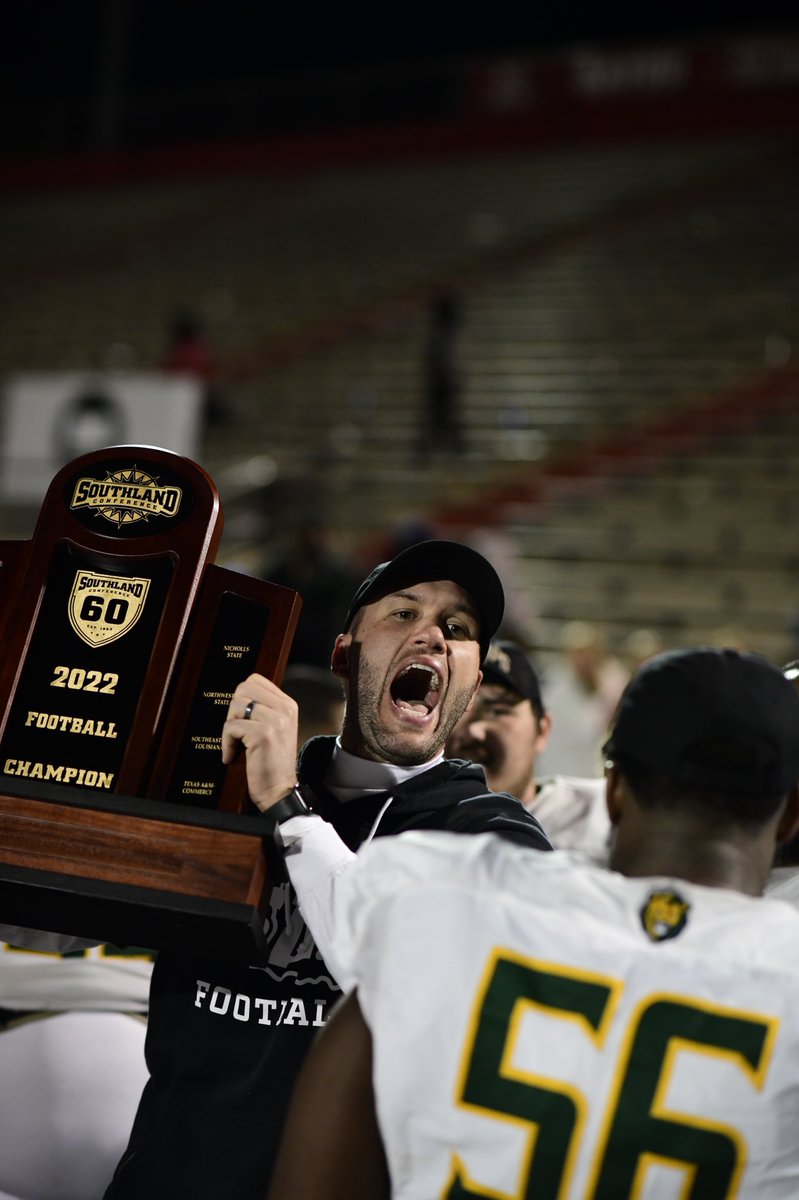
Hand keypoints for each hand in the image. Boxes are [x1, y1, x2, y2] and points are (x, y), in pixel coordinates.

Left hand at [222, 673, 298, 812]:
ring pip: (236, 706)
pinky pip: (231, 727)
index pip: (255, 680)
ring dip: (230, 728)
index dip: (241, 698)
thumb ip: (263, 709)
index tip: (242, 718)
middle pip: (243, 689)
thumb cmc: (272, 762)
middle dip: (234, 711)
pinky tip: (233, 756)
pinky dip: (227, 743)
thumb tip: (238, 697)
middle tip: (237, 731)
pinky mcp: (263, 734)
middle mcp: (285, 708)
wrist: (279, 790)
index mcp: (288, 704)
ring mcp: (275, 720)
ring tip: (237, 744)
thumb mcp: (276, 729)